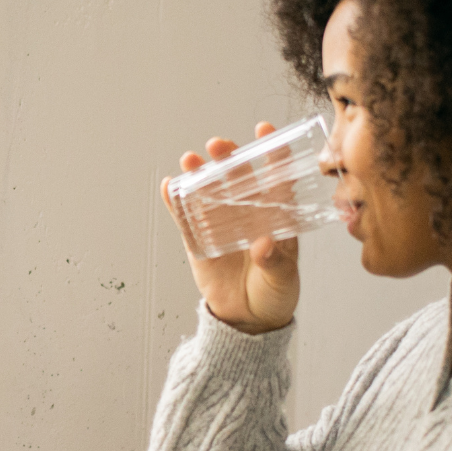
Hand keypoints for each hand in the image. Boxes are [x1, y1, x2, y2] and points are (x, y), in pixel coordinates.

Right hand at [161, 123, 299, 333]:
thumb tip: (262, 244)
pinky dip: (176, 201)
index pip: (275, 178)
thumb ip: (274, 262)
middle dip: (227, 157)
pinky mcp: (198, 240)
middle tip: (218, 146)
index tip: (264, 130)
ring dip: (199, 173)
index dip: (271, 153)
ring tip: (190, 160)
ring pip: (208, 191)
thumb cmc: (274, 294)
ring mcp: (220, 224)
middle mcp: (247, 214)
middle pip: (236, 177)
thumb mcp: (282, 279)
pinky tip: (169, 185)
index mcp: (275, 216)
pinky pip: (185, 218)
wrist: (248, 320)